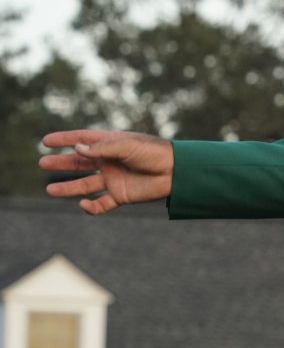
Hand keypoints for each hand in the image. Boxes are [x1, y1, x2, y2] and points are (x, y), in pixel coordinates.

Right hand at [40, 130, 174, 214]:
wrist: (177, 172)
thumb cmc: (154, 153)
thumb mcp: (127, 146)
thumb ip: (102, 148)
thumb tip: (77, 149)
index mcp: (110, 145)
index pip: (82, 140)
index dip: (64, 140)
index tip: (45, 141)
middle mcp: (109, 162)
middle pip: (79, 163)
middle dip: (61, 164)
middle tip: (42, 163)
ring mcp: (114, 179)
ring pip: (85, 185)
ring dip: (68, 189)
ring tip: (49, 190)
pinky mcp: (121, 195)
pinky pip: (102, 204)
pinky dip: (91, 207)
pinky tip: (83, 205)